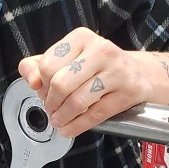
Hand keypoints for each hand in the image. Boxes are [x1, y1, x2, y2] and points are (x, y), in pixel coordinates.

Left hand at [18, 27, 153, 136]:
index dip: (41, 84)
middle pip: (61, 83)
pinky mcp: (129, 91)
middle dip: (51, 102)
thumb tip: (31, 80)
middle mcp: (101, 50)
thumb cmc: (94, 66)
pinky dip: (77, 126)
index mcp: (81, 38)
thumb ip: (38, 65)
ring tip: (58, 120)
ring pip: (78, 101)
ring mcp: (117, 70)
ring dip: (63, 116)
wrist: (137, 73)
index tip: (43, 91)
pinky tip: (69, 129)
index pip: (47, 64)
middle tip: (51, 109)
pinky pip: (96, 114)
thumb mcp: (65, 59)